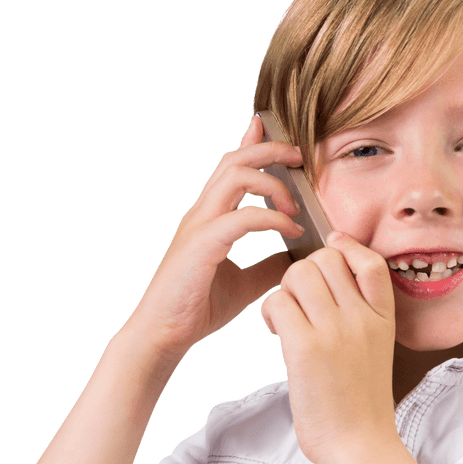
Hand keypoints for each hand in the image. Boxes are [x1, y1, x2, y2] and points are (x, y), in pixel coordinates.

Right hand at [122, 113, 305, 362]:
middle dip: (269, 149)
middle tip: (298, 154)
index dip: (250, 142)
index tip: (270, 128)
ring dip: (273, 181)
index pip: (229, 168)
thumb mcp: (244, 283)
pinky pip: (243, 217)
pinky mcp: (202, 244)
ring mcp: (199, 225)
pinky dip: (273, 218)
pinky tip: (291, 230)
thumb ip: (269, 266)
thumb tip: (299, 257)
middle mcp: (201, 213)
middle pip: (234, 159)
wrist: (163, 335)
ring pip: (235, 175)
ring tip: (296, 202)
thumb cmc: (196, 309)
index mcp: (208, 218)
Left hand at [260, 231, 398, 463]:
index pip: (370, 261)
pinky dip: (270, 313)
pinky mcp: (305, 347)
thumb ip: (360, 317)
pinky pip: (277, 301)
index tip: (329, 255)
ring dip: (284, 291)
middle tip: (300, 303)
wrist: (358, 444)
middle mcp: (361, 318)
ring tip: (286, 319)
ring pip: (298, 274)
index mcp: (382, 318)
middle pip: (326, 259)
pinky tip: (276, 333)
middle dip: (304, 273)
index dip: (345, 248)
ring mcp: (335, 330)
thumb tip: (331, 286)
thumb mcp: (375, 351)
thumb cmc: (359, 404)